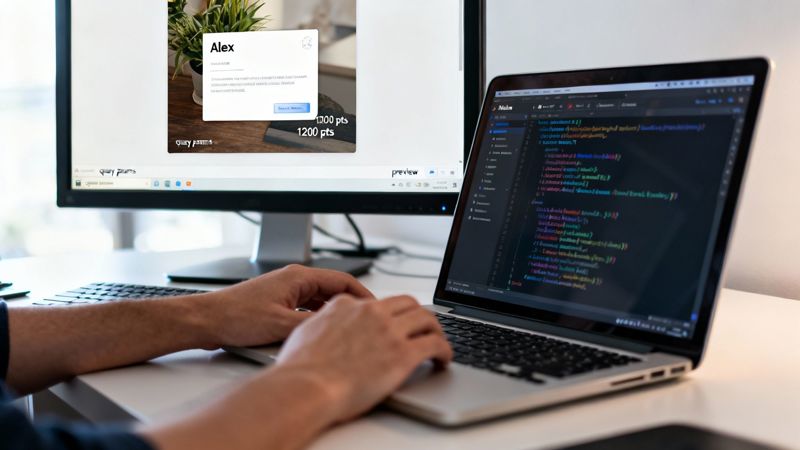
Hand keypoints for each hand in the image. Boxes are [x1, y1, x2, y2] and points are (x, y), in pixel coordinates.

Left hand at [195, 265, 373, 348]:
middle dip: (350, 305)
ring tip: (346, 331)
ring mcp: (284, 291)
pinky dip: (316, 319)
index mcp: (298, 277)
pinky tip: (319, 334)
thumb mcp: (282, 325)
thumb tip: (338, 329)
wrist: (207, 321)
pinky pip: (306, 308)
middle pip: (333, 290)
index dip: (363, 295)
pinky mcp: (276, 303)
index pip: (343, 280)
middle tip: (365, 323)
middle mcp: (293, 280)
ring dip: (332, 313)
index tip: (376, 308)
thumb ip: (314, 325)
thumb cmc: (237, 317)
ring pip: (319, 300)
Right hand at [274, 295, 452, 422]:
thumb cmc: (300, 369)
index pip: (378, 302)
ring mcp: (389, 331)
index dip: (390, 314)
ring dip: (436, 330)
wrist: (305, 386)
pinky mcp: (403, 353)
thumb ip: (323, 324)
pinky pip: (435, 344)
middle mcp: (371, 312)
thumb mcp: (305, 332)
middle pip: (408, 303)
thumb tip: (325, 328)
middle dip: (419, 315)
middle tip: (424, 328)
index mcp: (347, 305)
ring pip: (427, 319)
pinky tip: (444, 359)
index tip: (395, 324)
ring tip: (439, 343)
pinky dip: (445, 350)